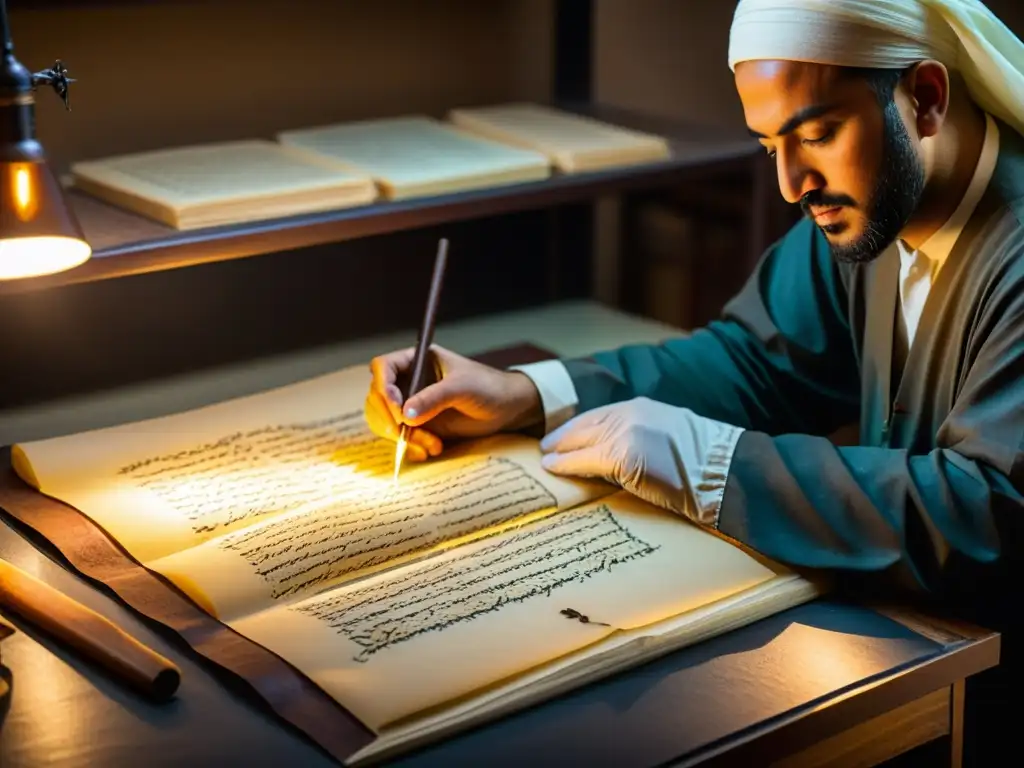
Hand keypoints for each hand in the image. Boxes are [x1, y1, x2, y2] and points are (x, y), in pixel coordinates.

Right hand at [365, 345, 543, 461]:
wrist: (507, 409)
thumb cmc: (488, 387)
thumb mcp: (462, 388)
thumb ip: (434, 398)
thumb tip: (405, 415)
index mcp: (416, 360)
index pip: (383, 368)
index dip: (383, 387)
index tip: (397, 409)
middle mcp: (408, 381)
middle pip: (377, 397)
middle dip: (387, 418)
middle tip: (402, 434)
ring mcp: (411, 404)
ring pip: (385, 420)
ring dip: (401, 437)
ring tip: (429, 444)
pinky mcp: (419, 425)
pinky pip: (401, 437)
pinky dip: (411, 447)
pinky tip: (431, 449)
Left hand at [539, 397, 740, 525]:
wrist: (725, 473)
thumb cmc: (707, 465)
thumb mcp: (674, 438)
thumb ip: (647, 438)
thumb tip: (624, 457)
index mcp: (645, 408)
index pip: (601, 414)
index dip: (579, 425)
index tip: (564, 434)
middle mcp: (633, 414)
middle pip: (586, 424)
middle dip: (564, 435)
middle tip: (545, 446)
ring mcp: (626, 433)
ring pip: (582, 440)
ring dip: (560, 451)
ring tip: (545, 459)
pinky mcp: (623, 456)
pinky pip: (585, 460)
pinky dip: (566, 465)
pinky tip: (553, 469)